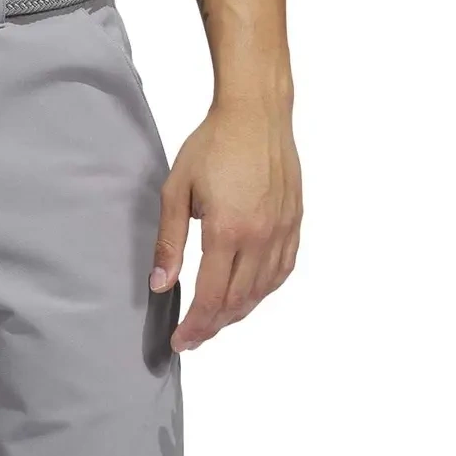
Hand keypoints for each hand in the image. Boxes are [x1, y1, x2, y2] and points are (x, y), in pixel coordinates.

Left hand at [150, 99, 300, 352]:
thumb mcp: (177, 188)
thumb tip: (161, 284)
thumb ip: (169, 241)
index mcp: (228, 232)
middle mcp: (260, 239)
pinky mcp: (294, 225)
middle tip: (192, 336)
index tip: (180, 341)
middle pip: (238, 302)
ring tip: (215, 320)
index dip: (194, 326)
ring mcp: (281, 233)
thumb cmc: (214, 144)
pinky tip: (249, 293)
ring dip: (238, 312)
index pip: (211, 298)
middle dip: (213, 325)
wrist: (255, 114)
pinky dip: (264, 291)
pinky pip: (282, 273)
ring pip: (262, 292)